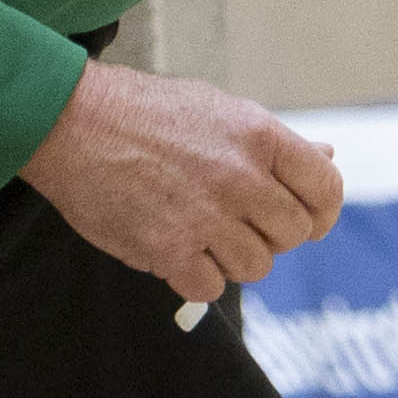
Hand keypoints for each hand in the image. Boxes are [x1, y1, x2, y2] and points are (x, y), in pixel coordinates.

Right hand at [21, 62, 347, 305]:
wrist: (70, 123)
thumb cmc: (145, 113)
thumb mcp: (219, 109)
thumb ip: (274, 143)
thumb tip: (327, 155)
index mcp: (259, 135)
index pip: (326, 188)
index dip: (321, 210)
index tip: (305, 217)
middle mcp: (240, 177)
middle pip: (293, 235)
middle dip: (270, 234)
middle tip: (237, 221)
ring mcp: (206, 216)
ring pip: (256, 266)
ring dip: (233, 257)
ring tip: (201, 231)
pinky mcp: (169, 249)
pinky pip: (211, 287)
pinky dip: (197, 277)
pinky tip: (177, 249)